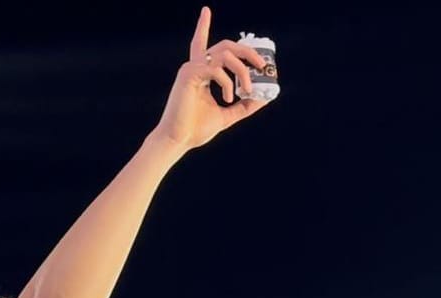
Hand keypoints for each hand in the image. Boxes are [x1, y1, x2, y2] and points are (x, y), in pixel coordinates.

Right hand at [152, 6, 270, 150]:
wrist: (177, 141)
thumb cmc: (195, 130)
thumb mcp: (227, 116)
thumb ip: (243, 106)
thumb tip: (264, 98)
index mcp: (200, 73)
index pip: (202, 43)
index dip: (202, 26)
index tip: (205, 11)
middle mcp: (195, 67)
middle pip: (226, 46)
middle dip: (248, 51)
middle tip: (262, 64)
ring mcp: (191, 69)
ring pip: (225, 54)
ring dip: (243, 70)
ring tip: (248, 89)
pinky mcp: (189, 75)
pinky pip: (217, 70)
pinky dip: (227, 83)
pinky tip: (227, 98)